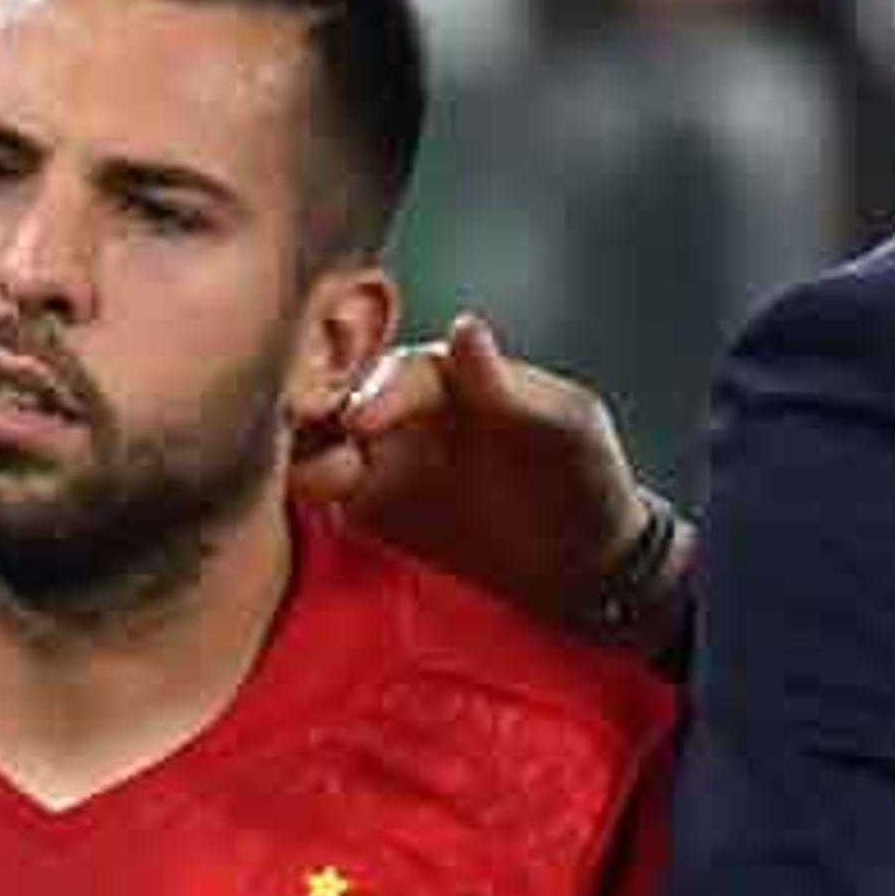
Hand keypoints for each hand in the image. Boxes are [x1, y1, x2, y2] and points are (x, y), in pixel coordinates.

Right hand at [295, 313, 669, 643]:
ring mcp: (390, 460)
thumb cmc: (588, 480)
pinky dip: (309, 493)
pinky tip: (305, 499)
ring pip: (327, 441)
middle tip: (308, 443)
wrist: (589, 566)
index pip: (403, 372)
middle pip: (347, 397)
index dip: (380, 392)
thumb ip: (510, 388)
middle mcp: (412, 410)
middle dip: (320, 413)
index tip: (362, 422)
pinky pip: (331, 496)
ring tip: (307, 480)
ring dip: (307, 452)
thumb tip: (463, 329)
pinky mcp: (377, 511)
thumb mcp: (563, 428)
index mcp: (456, 378)